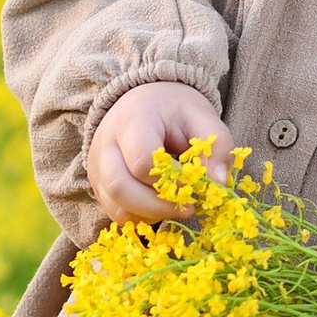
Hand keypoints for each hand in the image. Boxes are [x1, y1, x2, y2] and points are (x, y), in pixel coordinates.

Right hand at [86, 81, 228, 225]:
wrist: (145, 99)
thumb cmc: (175, 110)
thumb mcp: (202, 117)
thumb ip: (217, 146)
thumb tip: (220, 184)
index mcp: (132, 120)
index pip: (143, 161)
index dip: (172, 181)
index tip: (194, 184)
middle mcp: (106, 143)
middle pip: (120, 188)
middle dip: (158, 207)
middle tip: (188, 207)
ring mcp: (96, 165)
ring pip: (115, 206)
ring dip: (149, 215)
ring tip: (175, 205)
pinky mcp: (97, 183)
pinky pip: (115, 212)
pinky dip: (140, 217)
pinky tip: (160, 206)